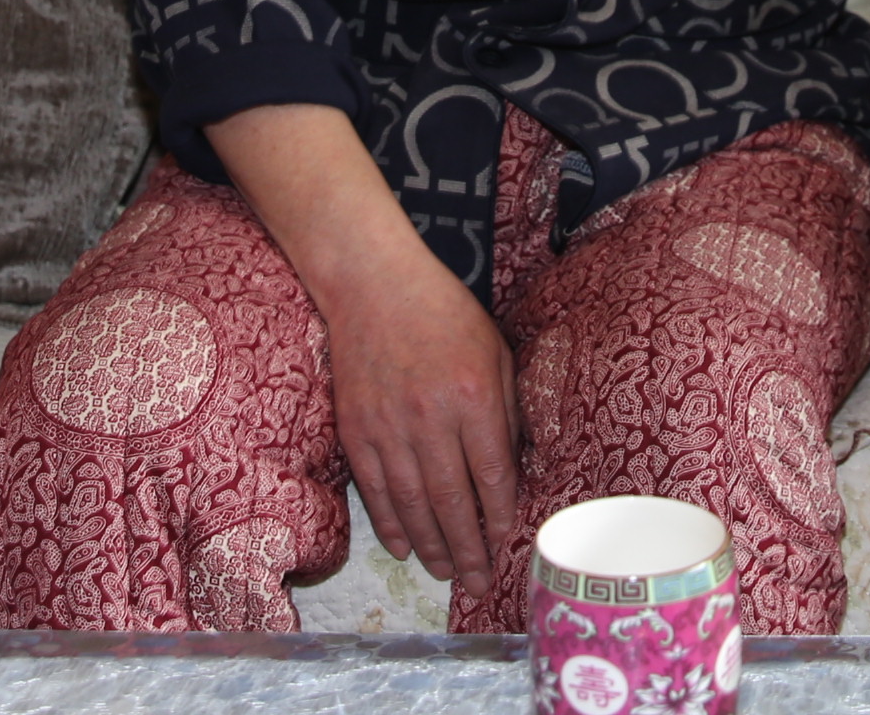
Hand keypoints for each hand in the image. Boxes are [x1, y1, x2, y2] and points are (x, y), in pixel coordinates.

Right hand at [314, 254, 522, 583]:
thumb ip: (507, 410)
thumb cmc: (444, 314)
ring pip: (413, 504)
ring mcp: (388, 426)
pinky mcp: (356, 429)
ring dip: (431, 545)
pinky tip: (403, 547)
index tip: (506, 540)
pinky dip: (389, 523)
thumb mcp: (494, 351)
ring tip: (447, 573)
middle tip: (478, 583)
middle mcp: (431, 417)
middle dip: (469, 549)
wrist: (373, 285)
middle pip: (454, 501)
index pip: (493, 474)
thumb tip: (514, 470)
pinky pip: (374, 490)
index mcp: (473, 395)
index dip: (501, 516)